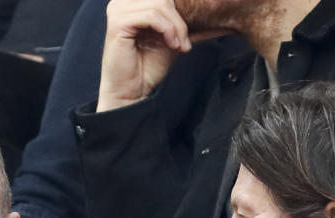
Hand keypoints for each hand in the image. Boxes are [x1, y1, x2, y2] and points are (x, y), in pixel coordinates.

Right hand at [96, 0, 227, 110]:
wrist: (132, 91)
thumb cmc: (147, 66)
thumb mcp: (173, 37)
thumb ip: (185, 22)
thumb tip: (216, 15)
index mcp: (133, 2)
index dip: (181, 12)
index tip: (190, 33)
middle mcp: (122, 2)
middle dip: (181, 21)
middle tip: (185, 42)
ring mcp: (118, 10)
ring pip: (161, 4)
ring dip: (177, 27)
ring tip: (179, 45)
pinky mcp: (118, 22)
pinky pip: (152, 16)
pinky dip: (168, 30)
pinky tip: (171, 45)